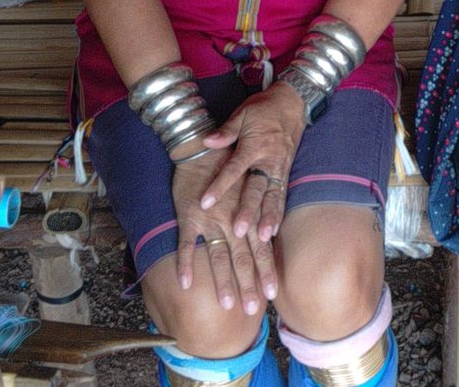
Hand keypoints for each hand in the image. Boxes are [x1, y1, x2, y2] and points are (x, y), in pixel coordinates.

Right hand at [171, 144, 277, 314]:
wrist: (203, 147)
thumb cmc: (228, 169)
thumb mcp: (247, 189)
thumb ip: (254, 216)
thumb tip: (265, 240)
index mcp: (248, 215)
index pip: (261, 249)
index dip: (266, 271)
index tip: (272, 295)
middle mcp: (232, 220)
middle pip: (243, 257)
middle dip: (249, 284)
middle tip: (254, 309)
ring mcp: (210, 220)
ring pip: (219, 256)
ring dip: (223, 282)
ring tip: (228, 305)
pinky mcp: (189, 216)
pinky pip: (186, 244)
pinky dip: (186, 263)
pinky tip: (186, 284)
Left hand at [200, 84, 306, 241]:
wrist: (293, 102)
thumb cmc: (264, 108)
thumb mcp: (242, 114)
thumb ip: (226, 131)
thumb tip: (206, 141)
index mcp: (255, 145)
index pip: (234, 169)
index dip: (219, 186)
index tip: (205, 203)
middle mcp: (269, 160)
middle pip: (257, 189)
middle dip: (248, 211)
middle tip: (238, 230)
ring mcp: (280, 167)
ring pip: (274, 197)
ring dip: (269, 218)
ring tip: (264, 238)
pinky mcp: (286, 172)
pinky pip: (282, 195)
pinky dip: (278, 213)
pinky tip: (274, 230)